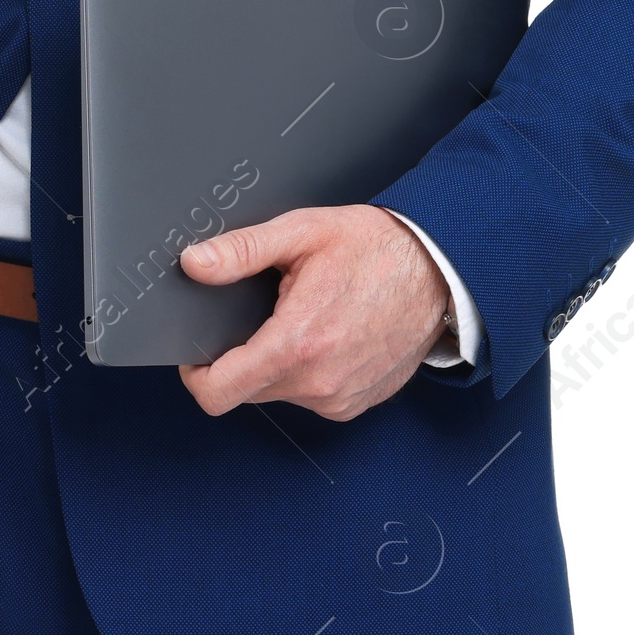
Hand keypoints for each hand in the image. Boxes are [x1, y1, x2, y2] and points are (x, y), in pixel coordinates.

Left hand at [177, 206, 449, 421]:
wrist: (439, 268)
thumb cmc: (376, 247)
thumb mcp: (302, 232)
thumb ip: (241, 251)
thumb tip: (194, 264)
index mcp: (297, 344)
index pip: (218, 392)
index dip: (196, 374)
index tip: (197, 353)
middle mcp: (319, 383)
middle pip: (245, 391)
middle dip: (241, 357)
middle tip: (266, 311)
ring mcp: (341, 398)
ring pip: (278, 393)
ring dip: (277, 363)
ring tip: (304, 317)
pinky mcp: (358, 403)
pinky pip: (311, 395)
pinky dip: (308, 371)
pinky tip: (327, 334)